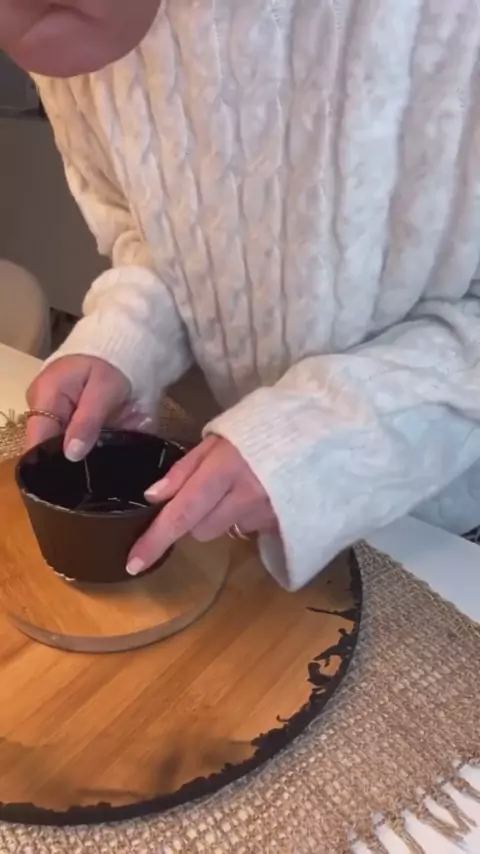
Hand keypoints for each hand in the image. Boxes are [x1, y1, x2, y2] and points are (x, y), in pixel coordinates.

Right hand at [26, 355, 145, 459]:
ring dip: (86, 446)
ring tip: (111, 442)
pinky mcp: (59, 414)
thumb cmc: (110, 365)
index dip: (55, 461)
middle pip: (47, 444)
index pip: (38, 440)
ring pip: (61, 442)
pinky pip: (70, 435)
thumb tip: (71, 454)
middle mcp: (39, 405)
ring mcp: (47, 410)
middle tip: (106, 453)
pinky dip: (88, 438)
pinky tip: (106, 437)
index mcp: (45, 395)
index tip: (81, 471)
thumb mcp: (104, 391)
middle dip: (77, 452)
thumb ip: (88, 422)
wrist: (114, 350)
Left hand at [126, 435, 277, 574]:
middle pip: (200, 530)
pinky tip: (260, 493)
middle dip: (195, 516)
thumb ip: (185, 468)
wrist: (319, 434)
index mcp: (224, 469)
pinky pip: (249, 530)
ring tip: (241, 486)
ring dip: (223, 516)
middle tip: (211, 488)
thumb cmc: (261, 430)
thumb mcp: (219, 438)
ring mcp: (266, 514)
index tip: (134, 563)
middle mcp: (245, 497)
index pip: (181, 514)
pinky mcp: (282, 524)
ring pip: (224, 532)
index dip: (155, 540)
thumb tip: (153, 497)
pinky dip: (246, 516)